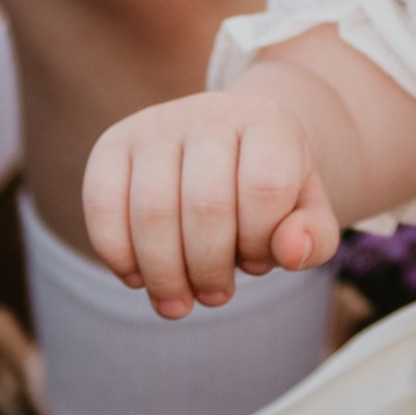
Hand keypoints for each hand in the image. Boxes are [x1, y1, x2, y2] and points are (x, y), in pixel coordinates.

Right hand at [82, 81, 337, 318]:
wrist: (231, 140)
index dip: (260, 243)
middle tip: (215, 297)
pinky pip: (101, 206)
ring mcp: (156, 124)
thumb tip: (289, 252)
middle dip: (209, 271)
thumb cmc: (271, 189)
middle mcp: (209, 112)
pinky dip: (117, 256)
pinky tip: (138, 277)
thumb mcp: (306, 211)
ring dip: (165, 275)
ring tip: (179, 302)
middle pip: (205, 207)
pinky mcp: (113, 143)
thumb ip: (314, 238)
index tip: (261, 262)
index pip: (265, 188)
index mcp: (267, 122)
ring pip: (152, 213)